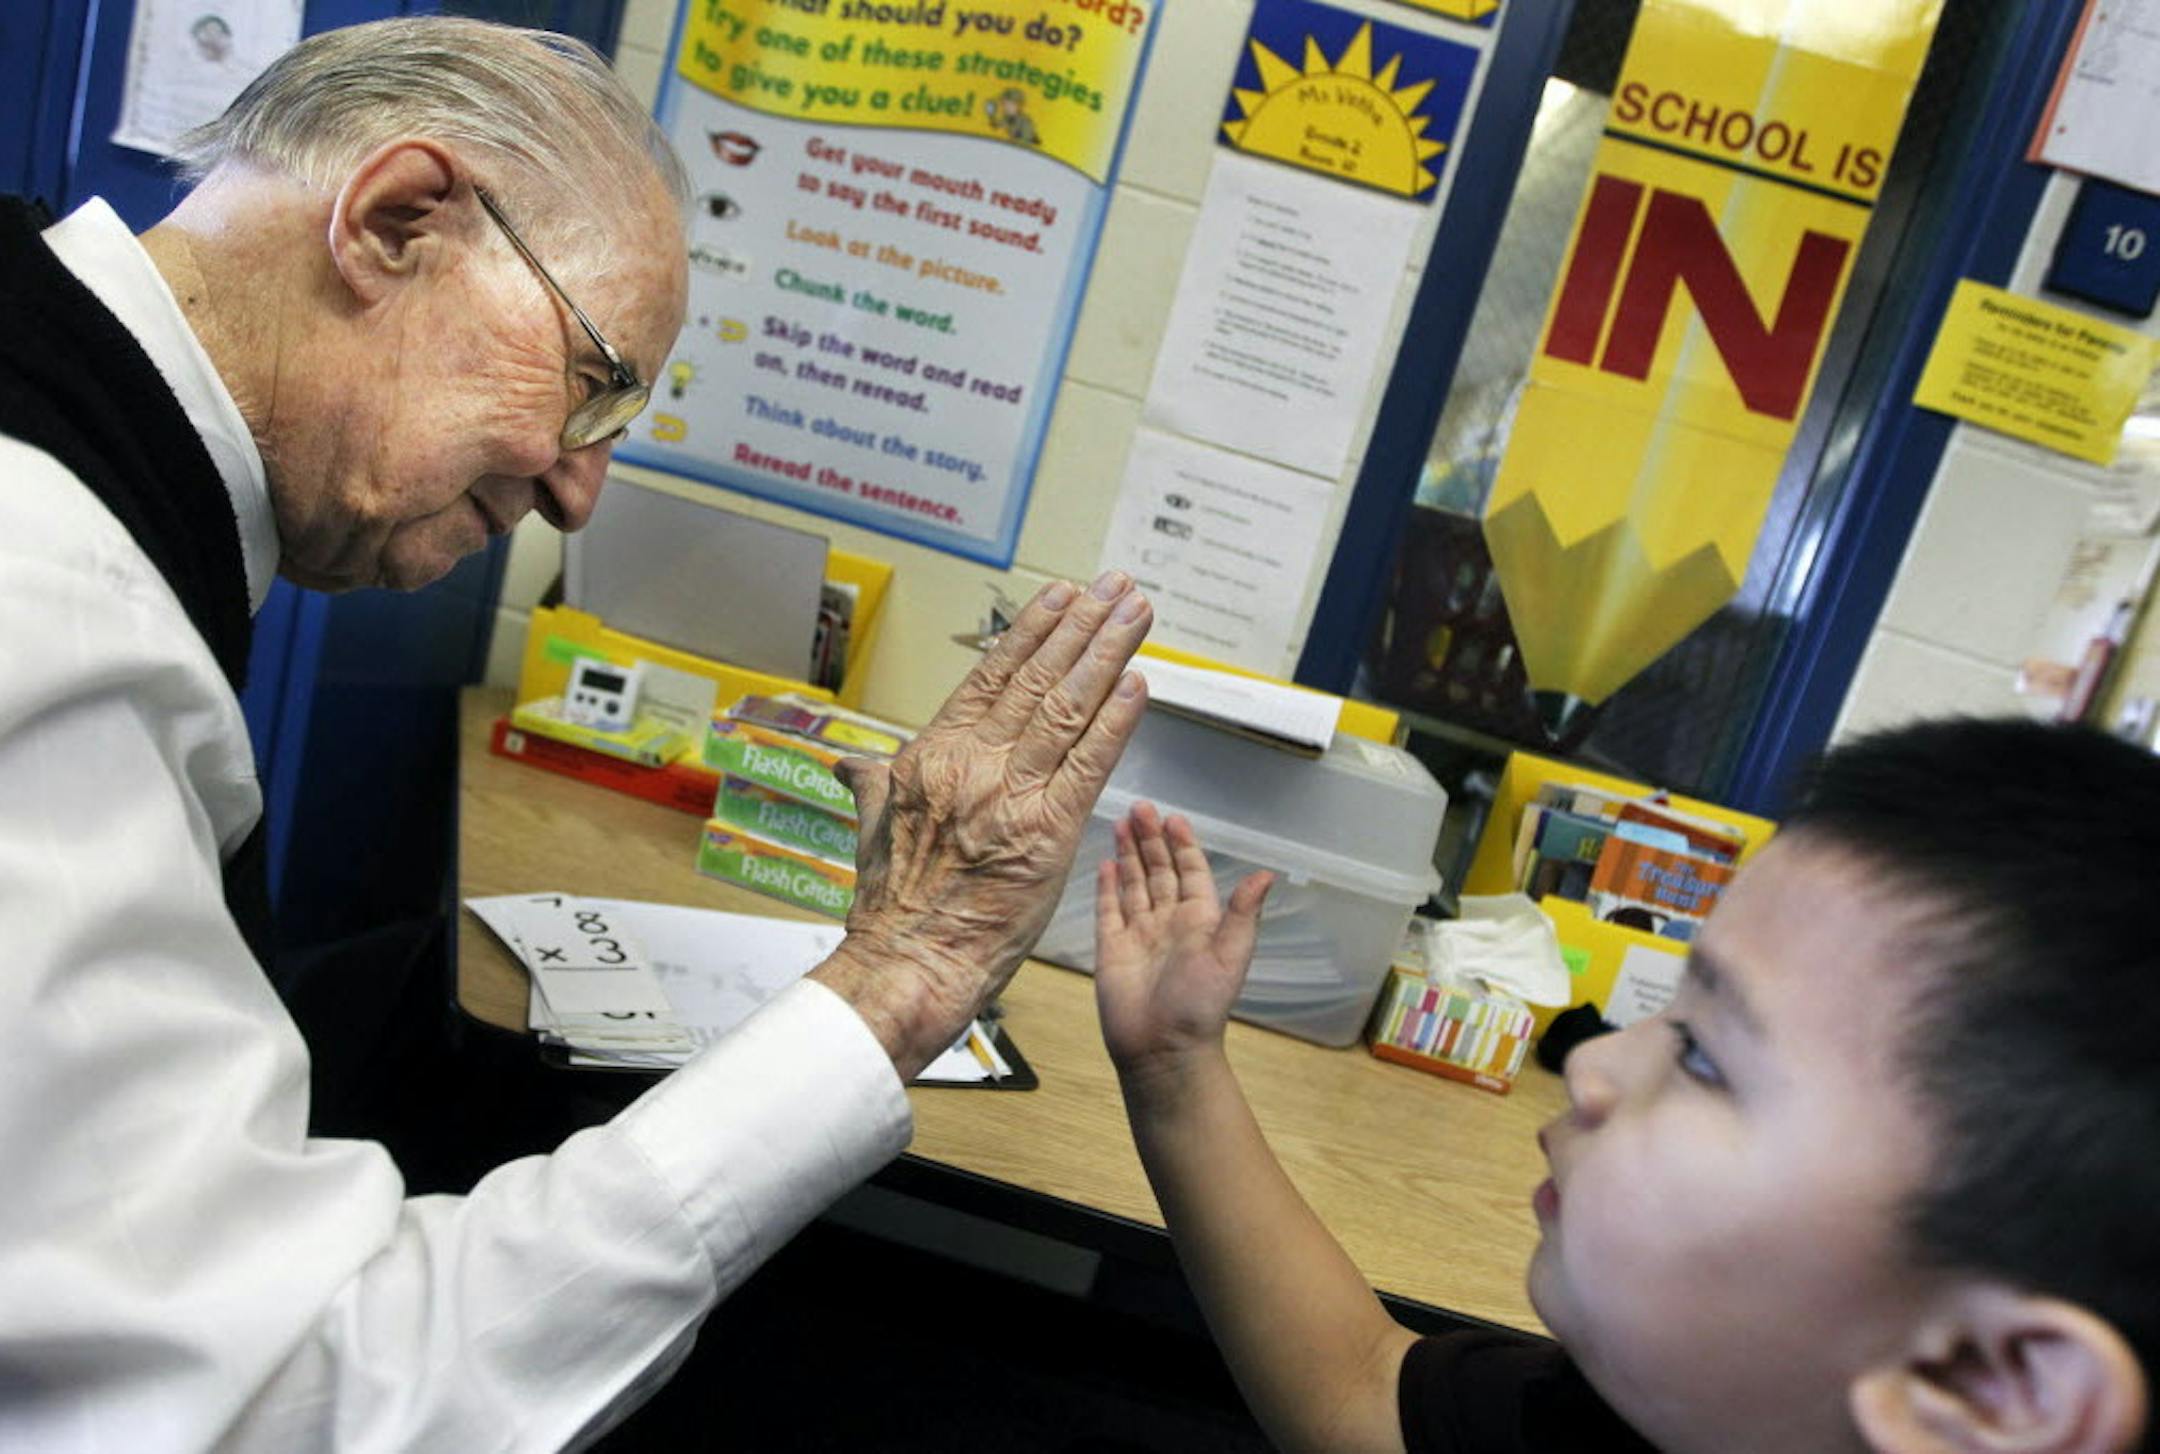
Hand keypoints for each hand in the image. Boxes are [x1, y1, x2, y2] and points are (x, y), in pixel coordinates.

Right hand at [810, 572, 1152, 1078]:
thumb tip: (849, 762)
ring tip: (1136, 613)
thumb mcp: (872, 829)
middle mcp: (970, 763)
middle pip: (1036, 679)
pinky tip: (1137, 684)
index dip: (1032, 631)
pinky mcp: (1047, 832)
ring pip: (1067, 708)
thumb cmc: (891, 907)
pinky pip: (1090, 763)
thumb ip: (872, 784)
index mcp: (929, 756)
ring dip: (1108, 654)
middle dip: (1083, 626)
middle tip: (1116, 586)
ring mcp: (1009, 794)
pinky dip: (1116, 721)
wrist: (908, 963)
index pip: (988, 677)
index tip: (1062, 595)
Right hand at [1094, 801, 1272, 1082]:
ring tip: (1122, 823)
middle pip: (1159, 871)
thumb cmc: (1200, 1004)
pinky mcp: (1112, 948)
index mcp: (1200, 920)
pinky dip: (1107, 887)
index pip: (1191, 872)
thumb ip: (1244, 913)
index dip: (1183, 845)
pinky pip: (1109, 910)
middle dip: (1150, 840)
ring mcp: (1139, 933)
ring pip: (1133, 884)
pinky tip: (1105, 863)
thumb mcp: (1230, 955)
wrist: (1162, 1048)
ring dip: (1129, 855)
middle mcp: (1169, 922)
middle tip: (1141, 807)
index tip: (1173, 819)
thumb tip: (1265, 874)